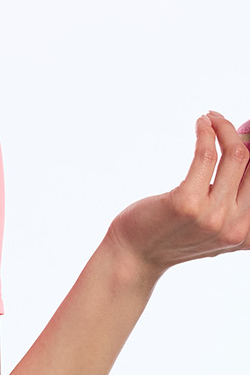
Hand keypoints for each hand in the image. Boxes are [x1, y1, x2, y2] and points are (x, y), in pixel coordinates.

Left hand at [107, 110, 249, 279]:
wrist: (135, 255)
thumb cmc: (172, 233)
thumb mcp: (215, 223)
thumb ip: (235, 197)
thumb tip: (245, 145)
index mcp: (247, 233)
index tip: (248, 135)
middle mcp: (235, 227)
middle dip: (241, 135)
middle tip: (223, 122)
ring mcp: (213, 216)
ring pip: (236, 156)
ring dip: (224, 128)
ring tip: (211, 118)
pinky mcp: (187, 203)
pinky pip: (206, 156)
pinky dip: (207, 133)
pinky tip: (201, 124)